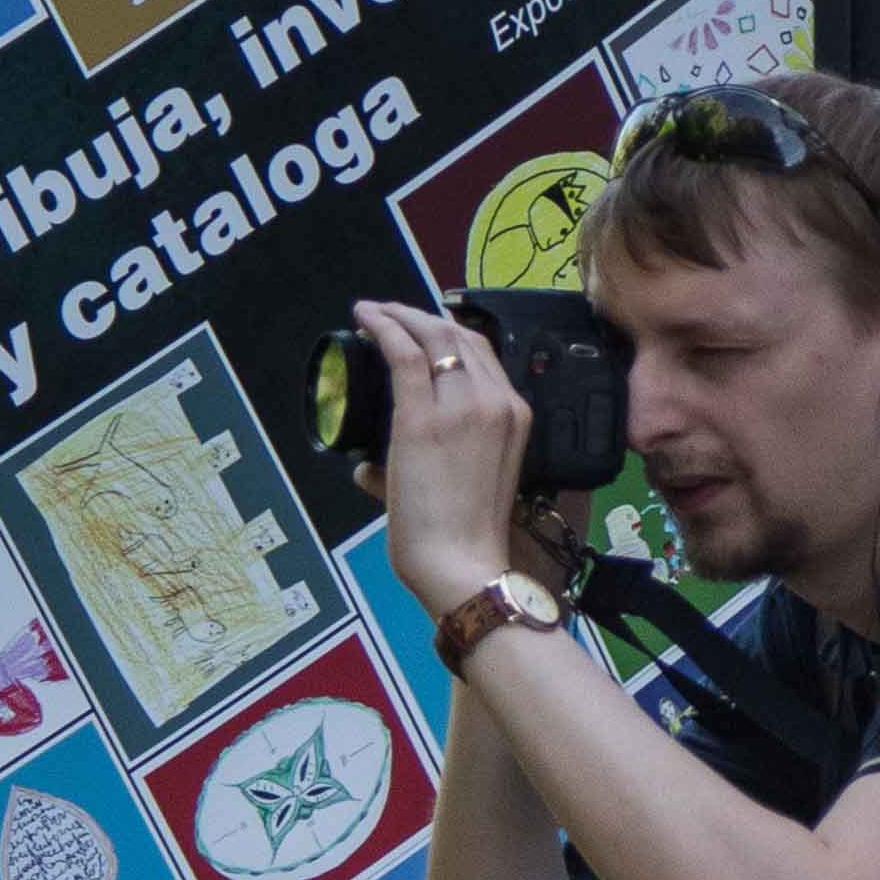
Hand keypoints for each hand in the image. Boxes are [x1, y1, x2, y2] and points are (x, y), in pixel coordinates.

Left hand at [345, 300, 548, 627]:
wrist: (464, 566)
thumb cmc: (464, 541)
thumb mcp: (465, 489)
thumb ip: (420, 472)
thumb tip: (366, 471)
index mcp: (514, 416)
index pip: (484, 355)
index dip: (451, 333)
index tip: (422, 329)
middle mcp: (495, 401)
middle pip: (461, 336)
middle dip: (424, 316)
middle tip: (392, 314)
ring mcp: (462, 406)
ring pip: (433, 336)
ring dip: (401, 315)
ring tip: (375, 312)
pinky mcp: (423, 418)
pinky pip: (403, 353)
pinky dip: (383, 327)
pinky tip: (365, 316)